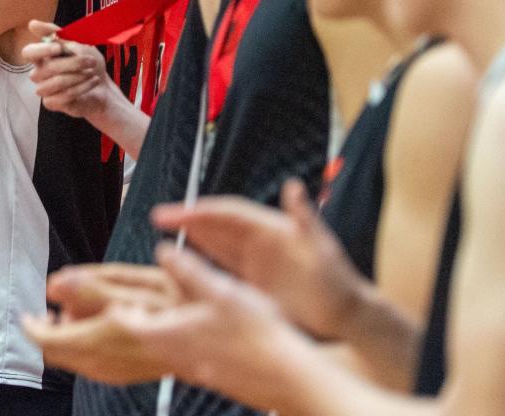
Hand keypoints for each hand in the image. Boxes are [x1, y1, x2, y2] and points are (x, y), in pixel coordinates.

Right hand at [22, 20, 111, 119]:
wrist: (103, 86)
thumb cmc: (88, 63)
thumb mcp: (77, 42)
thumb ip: (56, 33)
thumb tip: (31, 24)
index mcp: (41, 57)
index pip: (29, 53)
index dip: (42, 50)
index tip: (59, 47)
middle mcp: (39, 73)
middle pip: (47, 68)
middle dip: (72, 63)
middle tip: (90, 61)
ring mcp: (44, 89)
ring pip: (57, 82)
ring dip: (78, 76)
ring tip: (92, 72)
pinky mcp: (51, 103)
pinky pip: (64, 95)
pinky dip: (82, 87)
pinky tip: (93, 81)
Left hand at [25, 244, 309, 410]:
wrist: (282, 373)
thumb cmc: (255, 332)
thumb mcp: (222, 290)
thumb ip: (187, 269)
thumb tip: (163, 250)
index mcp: (150, 332)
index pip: (83, 338)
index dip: (47, 332)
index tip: (27, 318)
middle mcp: (150, 355)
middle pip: (84, 357)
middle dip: (53, 342)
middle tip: (33, 322)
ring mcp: (162, 365)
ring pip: (101, 367)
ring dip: (75, 349)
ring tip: (60, 327)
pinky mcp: (174, 367)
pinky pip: (121, 368)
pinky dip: (100, 357)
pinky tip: (107, 341)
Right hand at [152, 179, 367, 339]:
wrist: (346, 319)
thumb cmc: (337, 282)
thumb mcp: (322, 248)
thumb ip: (304, 217)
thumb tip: (294, 186)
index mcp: (270, 228)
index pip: (227, 213)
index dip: (199, 210)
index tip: (173, 212)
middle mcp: (259, 241)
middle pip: (216, 225)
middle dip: (187, 219)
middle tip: (158, 217)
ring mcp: (255, 262)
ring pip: (216, 244)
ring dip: (192, 237)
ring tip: (166, 234)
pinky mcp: (254, 282)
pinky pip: (222, 267)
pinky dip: (205, 263)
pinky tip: (188, 265)